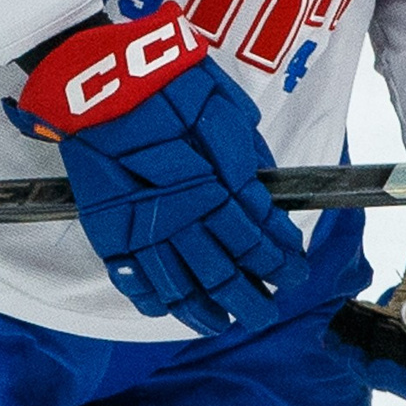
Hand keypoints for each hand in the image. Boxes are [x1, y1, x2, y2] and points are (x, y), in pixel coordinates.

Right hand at [5, 9, 307, 336]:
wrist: (110, 83)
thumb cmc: (177, 88)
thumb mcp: (231, 117)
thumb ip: (249, 163)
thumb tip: (266, 198)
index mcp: (224, 185)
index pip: (260, 238)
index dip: (281, 260)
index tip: (296, 273)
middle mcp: (189, 215)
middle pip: (227, 270)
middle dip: (253, 294)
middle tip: (269, 309)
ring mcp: (147, 229)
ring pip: (183, 285)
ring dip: (207, 309)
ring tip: (226, 323)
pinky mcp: (110, 232)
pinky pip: (135, 278)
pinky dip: (154, 299)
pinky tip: (171, 310)